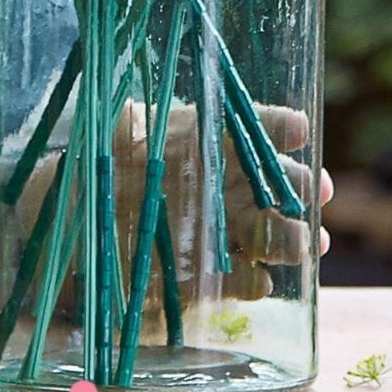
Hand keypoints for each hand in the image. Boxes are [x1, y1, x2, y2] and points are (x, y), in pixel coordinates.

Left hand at [112, 98, 333, 301]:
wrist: (74, 223)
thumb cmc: (97, 166)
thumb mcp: (109, 130)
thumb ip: (128, 118)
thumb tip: (131, 108)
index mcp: (207, 142)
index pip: (254, 129)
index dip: (279, 128)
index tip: (297, 130)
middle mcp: (223, 186)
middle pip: (277, 186)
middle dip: (302, 186)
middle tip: (316, 190)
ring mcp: (221, 231)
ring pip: (272, 235)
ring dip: (294, 238)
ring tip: (307, 241)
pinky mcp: (208, 277)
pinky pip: (242, 283)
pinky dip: (255, 283)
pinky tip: (259, 279)